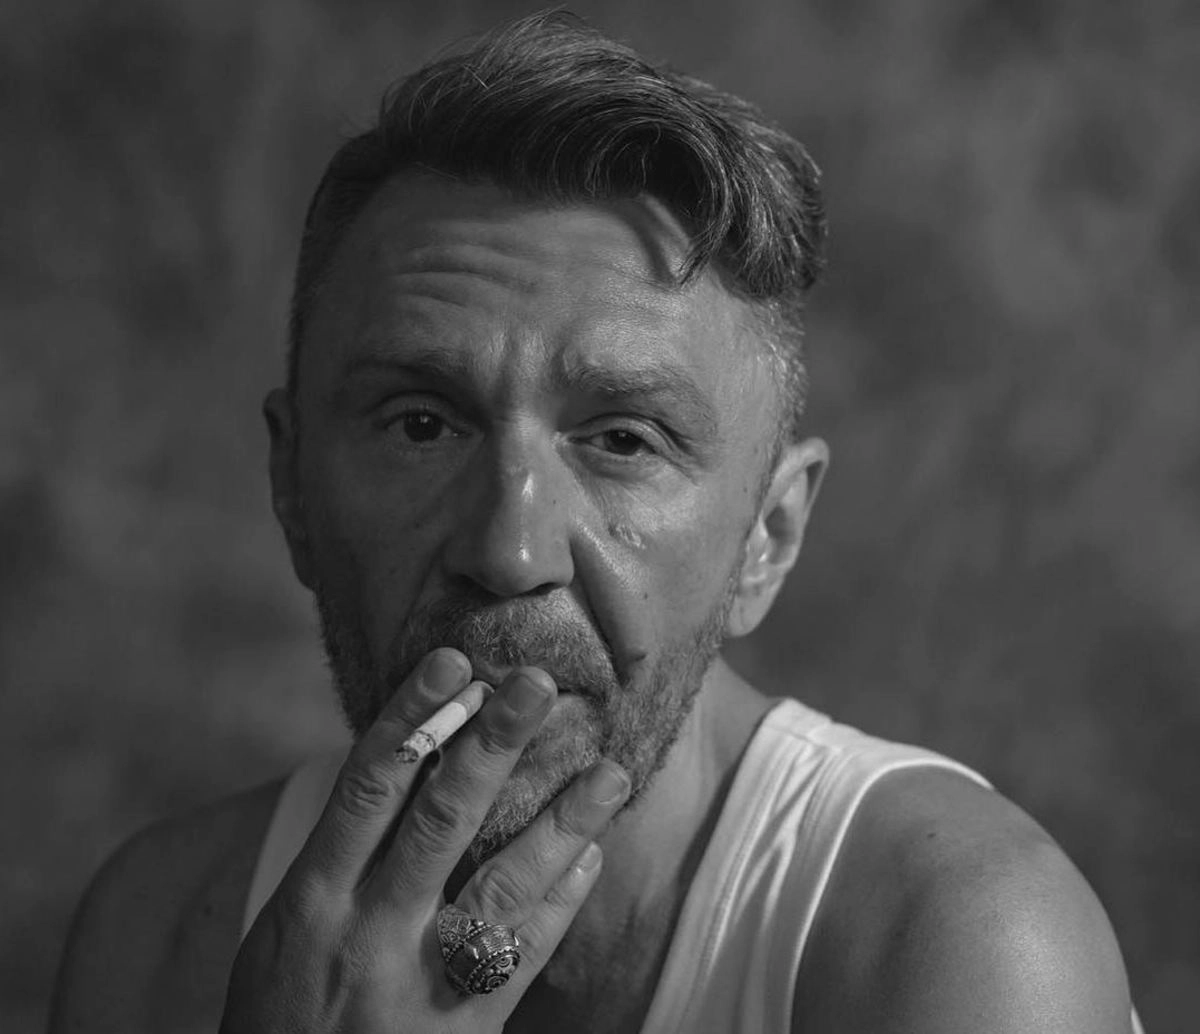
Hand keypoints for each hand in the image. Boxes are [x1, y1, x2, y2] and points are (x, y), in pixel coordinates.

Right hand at [220, 647, 630, 1033]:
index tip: (454, 663)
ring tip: (609, 772)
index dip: (412, 717)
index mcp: (313, 898)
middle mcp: (368, 932)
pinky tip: (590, 856)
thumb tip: (407, 767)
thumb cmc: (282, 1018)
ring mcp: (420, 983)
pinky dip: (560, 901)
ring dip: (560, 823)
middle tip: (536, 685)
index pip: (368, 786)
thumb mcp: (284, 931)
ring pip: (501, 884)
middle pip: (439, 819)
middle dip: (491, 745)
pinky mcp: (465, 1029)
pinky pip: (524, 956)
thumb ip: (341, 857)